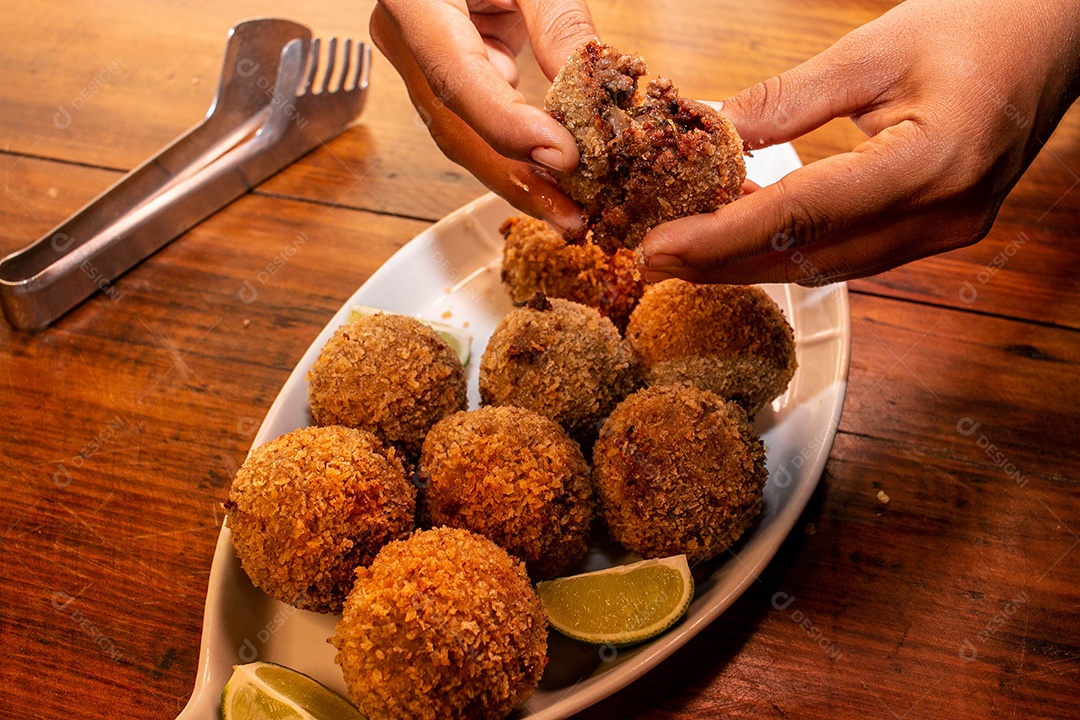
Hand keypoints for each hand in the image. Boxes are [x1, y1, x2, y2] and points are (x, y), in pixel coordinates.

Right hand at [369, 0, 596, 232]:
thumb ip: (559, 22)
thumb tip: (594, 94)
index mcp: (414, 0)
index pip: (458, 80)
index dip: (509, 126)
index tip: (562, 156)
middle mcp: (405, 38)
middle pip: (456, 128)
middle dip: (517, 178)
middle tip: (572, 216)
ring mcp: (420, 58)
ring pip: (464, 135)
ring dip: (518, 176)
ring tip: (570, 210)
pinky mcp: (446, 68)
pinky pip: (478, 120)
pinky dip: (517, 149)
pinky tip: (554, 177)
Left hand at [639, 0, 1079, 284]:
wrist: (1059, 34)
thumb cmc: (979, 24)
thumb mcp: (873, 49)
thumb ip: (786, 100)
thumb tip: (706, 130)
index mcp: (934, 161)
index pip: (805, 213)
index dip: (723, 236)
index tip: (661, 247)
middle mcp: (945, 214)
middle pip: (810, 256)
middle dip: (724, 263)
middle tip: (654, 260)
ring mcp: (948, 232)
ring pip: (827, 266)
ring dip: (753, 262)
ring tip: (686, 251)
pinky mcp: (940, 232)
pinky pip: (851, 255)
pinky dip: (793, 248)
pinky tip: (747, 234)